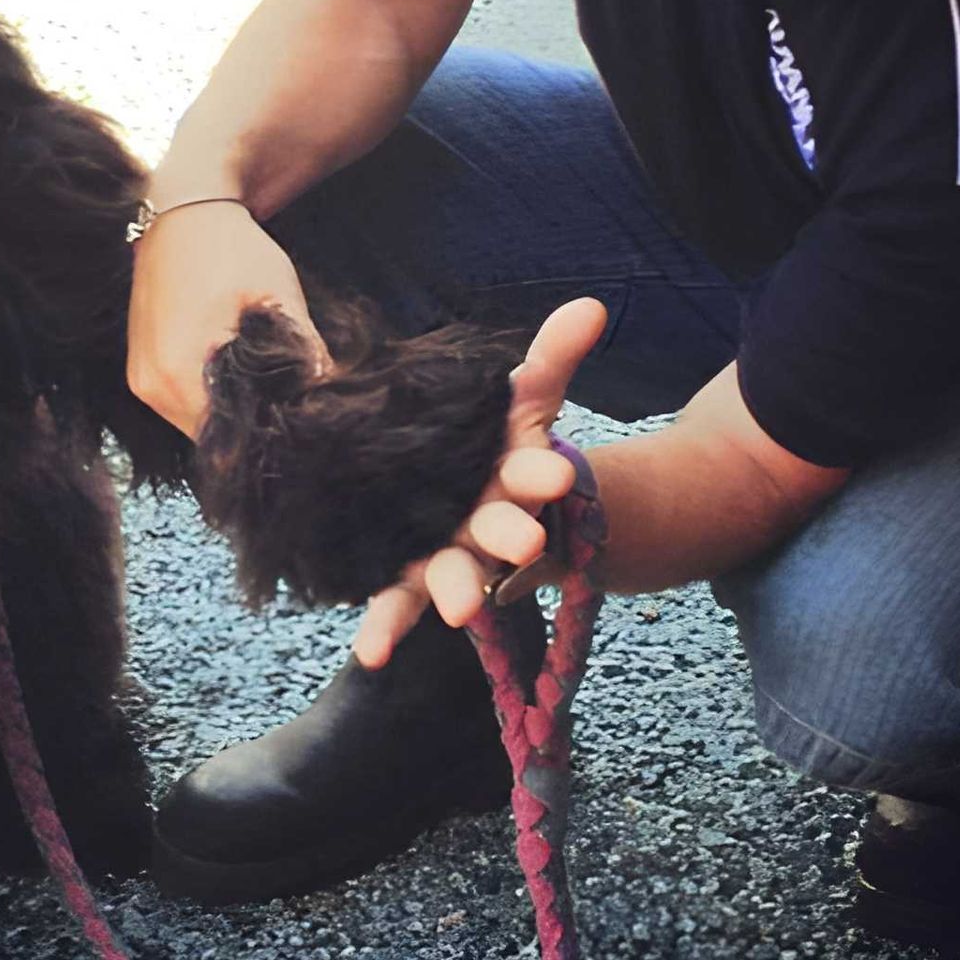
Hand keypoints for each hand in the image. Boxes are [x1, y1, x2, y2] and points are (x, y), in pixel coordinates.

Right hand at [126, 196, 327, 437]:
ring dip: (226, 414)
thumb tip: (330, 395)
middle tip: (286, 410)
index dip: (264, 436)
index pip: (226, 441)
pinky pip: (178, 399)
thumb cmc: (230, 248)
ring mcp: (140, 375)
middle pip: (207, 438)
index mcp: (178, 375)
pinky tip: (235, 375)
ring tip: (264, 392)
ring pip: (191, 421)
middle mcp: (148, 385)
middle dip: (247, 428)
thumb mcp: (279, 299)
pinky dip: (207, 395)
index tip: (292, 426)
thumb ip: (306, 355)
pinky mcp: (141, 363)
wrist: (184, 207)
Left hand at [353, 297, 606, 667]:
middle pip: (502, 532)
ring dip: (457, 591)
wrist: (475, 495)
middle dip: (510, 535)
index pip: (535, 472)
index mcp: (515, 477)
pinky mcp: (411, 576)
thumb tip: (590, 307)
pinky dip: (385, 627)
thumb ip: (552, 357)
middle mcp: (490, 524)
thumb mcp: (524, 396)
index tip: (555, 471)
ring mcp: (452, 555)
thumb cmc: (501, 445)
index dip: (542, 472)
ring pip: (456, 575)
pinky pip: (398, 602)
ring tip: (457, 608)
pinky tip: (369, 653)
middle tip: (522, 539)